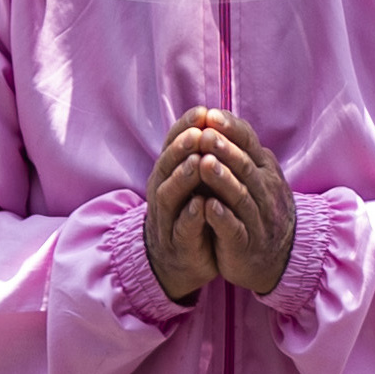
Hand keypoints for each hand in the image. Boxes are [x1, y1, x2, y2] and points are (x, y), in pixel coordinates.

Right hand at [143, 125, 222, 305]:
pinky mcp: (177, 244)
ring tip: (198, 162)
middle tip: (198, 132)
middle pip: (167, 166)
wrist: (179, 262)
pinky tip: (201, 206)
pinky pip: (182, 229)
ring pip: (170, 195)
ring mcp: (167, 220)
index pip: (173, 145)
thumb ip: (200, 155)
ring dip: (183, 178)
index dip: (185, 128)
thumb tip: (212, 116)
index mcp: (168, 175)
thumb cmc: (192, 215)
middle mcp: (162, 193)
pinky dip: (191, 216)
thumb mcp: (195, 183)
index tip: (202, 111)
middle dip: (182, 147)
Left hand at [175, 109, 297, 295]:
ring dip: (222, 180)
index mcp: (265, 171)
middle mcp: (265, 192)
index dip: (231, 129)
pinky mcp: (246, 245)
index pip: (249, 143)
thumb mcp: (255, 178)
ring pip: (240, 196)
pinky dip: (222, 218)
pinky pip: (235, 229)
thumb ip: (238, 153)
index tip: (210, 115)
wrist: (277, 259)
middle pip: (244, 166)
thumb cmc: (257, 211)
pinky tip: (208, 207)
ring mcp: (257, 219)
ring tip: (204, 164)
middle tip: (205, 134)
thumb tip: (214, 117)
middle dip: (224, 150)